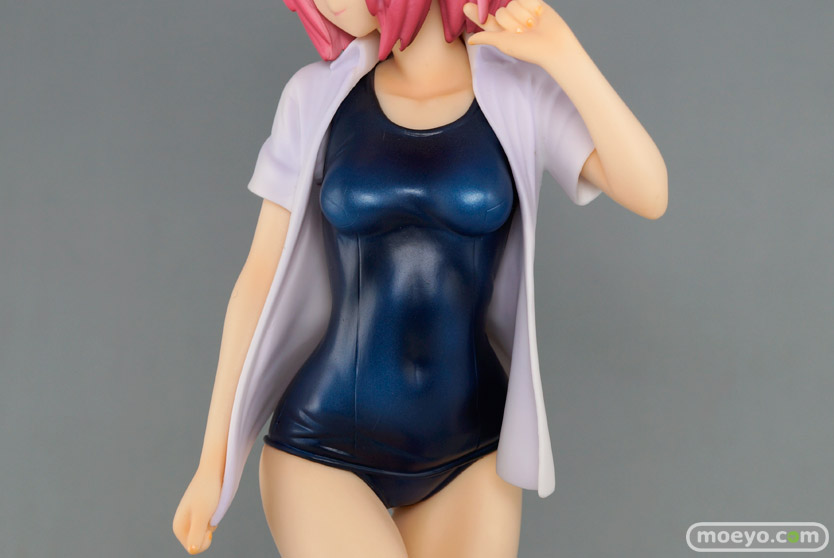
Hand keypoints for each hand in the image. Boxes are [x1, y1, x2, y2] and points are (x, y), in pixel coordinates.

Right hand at [172, 468, 220, 553]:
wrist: (214, 470)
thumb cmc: (208, 492)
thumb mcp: (203, 515)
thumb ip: (196, 534)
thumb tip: (192, 550)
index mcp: (178, 527)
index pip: (194, 548)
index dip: (206, 540)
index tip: (209, 523)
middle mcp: (182, 524)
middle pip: (199, 541)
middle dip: (208, 531)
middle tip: (210, 512)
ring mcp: (190, 517)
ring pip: (206, 532)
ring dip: (212, 522)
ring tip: (212, 506)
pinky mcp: (199, 511)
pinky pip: (209, 523)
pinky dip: (214, 516)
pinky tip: (213, 503)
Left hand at [463, 0, 580, 66]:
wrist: (554, 45)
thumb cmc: (529, 49)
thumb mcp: (504, 43)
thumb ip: (487, 38)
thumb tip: (471, 41)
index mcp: (502, 32)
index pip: (485, 20)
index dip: (476, 14)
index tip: (466, 6)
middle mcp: (511, 21)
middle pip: (502, 12)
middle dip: (512, 22)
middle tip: (523, 32)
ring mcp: (522, 12)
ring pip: (513, 4)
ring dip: (523, 16)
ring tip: (533, 26)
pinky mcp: (534, 3)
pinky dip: (532, 7)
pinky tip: (539, 16)